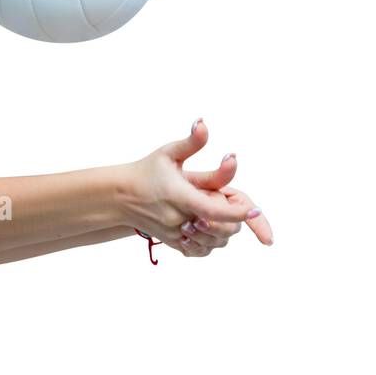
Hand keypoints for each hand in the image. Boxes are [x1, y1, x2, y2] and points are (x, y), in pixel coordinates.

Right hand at [119, 118, 268, 256]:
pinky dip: (210, 242)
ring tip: (228, 217)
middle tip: (243, 208)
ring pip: (212, 242)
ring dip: (224, 231)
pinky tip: (212, 229)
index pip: (214, 210)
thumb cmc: (145, 172)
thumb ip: (191, 142)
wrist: (119, 196)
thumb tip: (203, 124)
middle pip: (219, 228)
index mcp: (179, 196)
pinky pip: (199, 250)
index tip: (256, 211)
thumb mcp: (168, 153)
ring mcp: (174, 233)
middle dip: (235, 220)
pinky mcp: (171, 242)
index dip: (238, 213)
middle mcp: (177, 219)